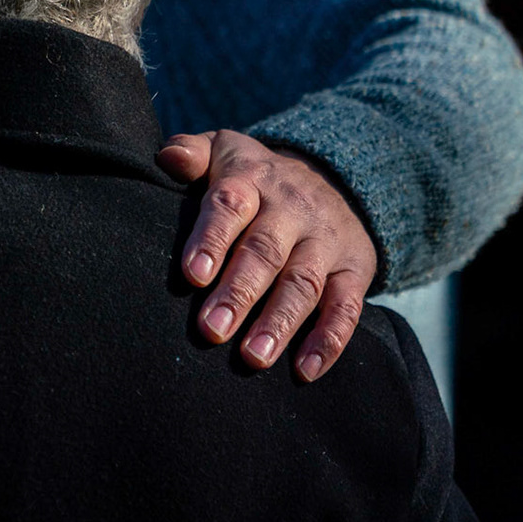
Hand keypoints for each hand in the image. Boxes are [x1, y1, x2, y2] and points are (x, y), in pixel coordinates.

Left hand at [158, 129, 376, 381]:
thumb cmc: (254, 177)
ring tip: (253, 357)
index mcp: (252, 179)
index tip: (193, 276)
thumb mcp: (225, 151)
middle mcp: (292, 208)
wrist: (334, 176)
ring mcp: (326, 240)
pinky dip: (329, 341)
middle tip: (211, 330)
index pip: (229, 205)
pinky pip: (347, 306)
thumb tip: (167, 156)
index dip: (211, 239)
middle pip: (265, 251)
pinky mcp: (355, 268)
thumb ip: (192, 152)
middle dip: (239, 292)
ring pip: (303, 282)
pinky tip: (304, 371)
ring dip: (280, 322)